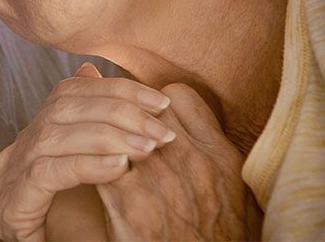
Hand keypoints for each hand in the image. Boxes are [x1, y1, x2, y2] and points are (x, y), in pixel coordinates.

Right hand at [0, 63, 177, 241]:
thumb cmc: (90, 229)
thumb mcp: (107, 175)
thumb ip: (113, 136)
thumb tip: (121, 90)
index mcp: (38, 138)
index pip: (70, 93)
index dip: (115, 90)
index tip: (160, 103)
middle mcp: (18, 152)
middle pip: (61, 108)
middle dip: (118, 112)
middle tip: (160, 130)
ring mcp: (9, 179)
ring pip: (53, 136)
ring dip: (107, 137)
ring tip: (147, 147)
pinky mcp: (10, 207)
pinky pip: (46, 173)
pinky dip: (85, 165)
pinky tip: (119, 167)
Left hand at [91, 82, 259, 240]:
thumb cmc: (218, 234)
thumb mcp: (232, 188)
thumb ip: (214, 147)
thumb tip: (195, 119)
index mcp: (218, 153)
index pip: (178, 96)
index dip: (159, 102)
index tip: (149, 115)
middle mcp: (189, 161)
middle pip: (143, 110)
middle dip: (128, 115)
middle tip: (119, 126)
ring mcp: (157, 181)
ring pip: (117, 131)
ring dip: (107, 136)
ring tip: (101, 145)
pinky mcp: (129, 205)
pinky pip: (100, 165)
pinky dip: (93, 164)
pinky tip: (92, 171)